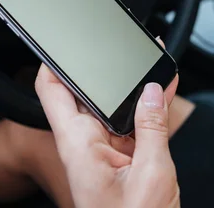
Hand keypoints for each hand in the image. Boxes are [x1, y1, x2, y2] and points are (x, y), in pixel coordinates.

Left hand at [35, 53, 180, 207]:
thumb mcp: (152, 173)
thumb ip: (153, 129)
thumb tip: (152, 92)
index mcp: (79, 145)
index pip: (52, 89)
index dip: (54, 60)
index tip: (68, 40)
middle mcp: (85, 145)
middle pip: (87, 94)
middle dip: (106, 69)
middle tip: (125, 46)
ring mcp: (102, 152)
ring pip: (112, 108)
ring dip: (131, 88)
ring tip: (151, 62)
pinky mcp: (119, 160)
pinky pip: (129, 125)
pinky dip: (144, 109)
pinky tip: (162, 90)